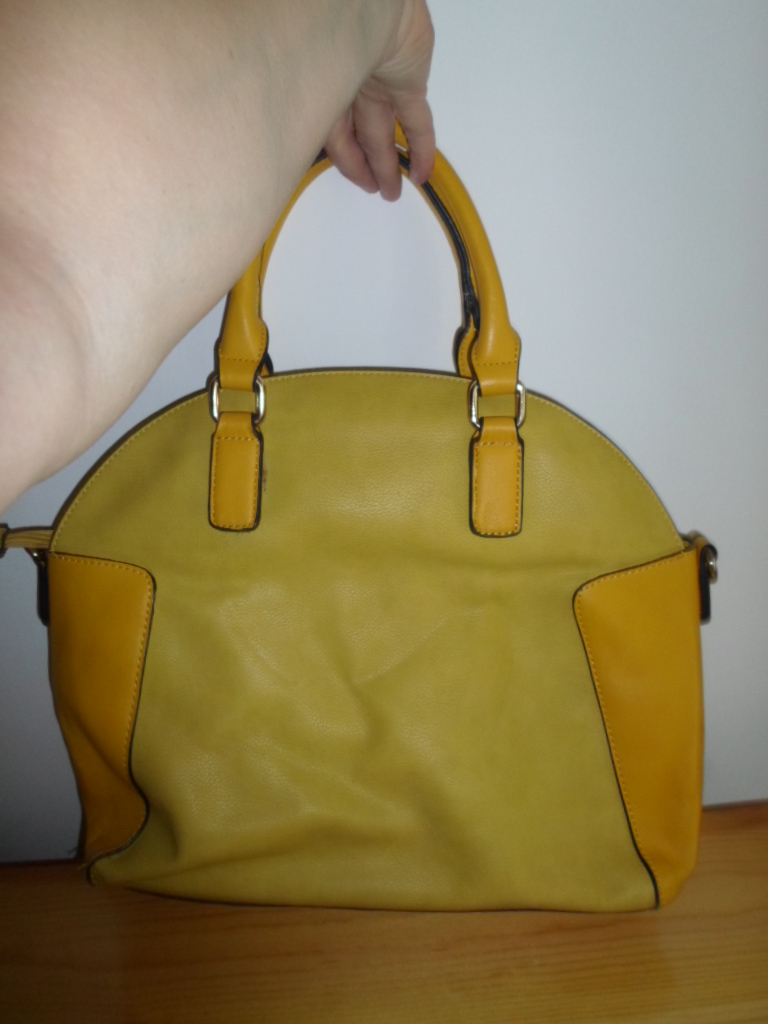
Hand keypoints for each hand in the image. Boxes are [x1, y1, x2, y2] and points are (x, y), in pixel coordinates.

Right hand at [324, 0, 434, 200]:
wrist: (360, 2)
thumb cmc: (320, 37)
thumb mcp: (304, 88)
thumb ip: (304, 122)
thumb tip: (289, 157)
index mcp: (320, 87)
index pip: (332, 136)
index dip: (341, 161)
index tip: (348, 180)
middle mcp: (349, 87)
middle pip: (359, 138)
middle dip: (366, 168)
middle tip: (374, 191)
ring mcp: (380, 84)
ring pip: (384, 135)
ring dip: (389, 165)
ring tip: (393, 192)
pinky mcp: (408, 82)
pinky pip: (417, 123)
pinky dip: (422, 150)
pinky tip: (423, 174)